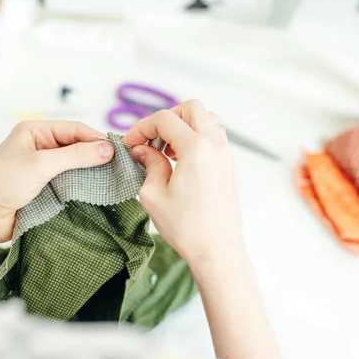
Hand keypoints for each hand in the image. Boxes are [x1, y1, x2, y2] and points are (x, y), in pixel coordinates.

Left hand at [0, 121, 113, 242]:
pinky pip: (69, 181)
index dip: (95, 138)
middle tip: (118, 165)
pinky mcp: (44, 187)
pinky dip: (82, 184)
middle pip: (75, 146)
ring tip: (111, 178)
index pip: (73, 129)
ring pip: (74, 165)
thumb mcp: (42, 164)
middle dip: (95, 155)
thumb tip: (108, 149)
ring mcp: (42, 167)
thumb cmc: (3, 183)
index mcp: (34, 131)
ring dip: (90, 171)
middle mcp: (39, 146)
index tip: (117, 150)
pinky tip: (96, 189)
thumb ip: (76, 155)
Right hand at [123, 100, 244, 269]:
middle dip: (166, 118)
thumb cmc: (187, 228)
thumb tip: (142, 150)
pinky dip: (195, 138)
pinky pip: (213, 137)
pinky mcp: (229, 165)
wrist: (217, 250)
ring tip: (166, 150)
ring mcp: (226, 154)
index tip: (130, 144)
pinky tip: (181, 161)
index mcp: (196, 149)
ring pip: (206, 119)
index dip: (141, 128)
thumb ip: (148, 165)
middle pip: (190, 108)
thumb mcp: (153, 195)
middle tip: (151, 140)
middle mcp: (215, 145)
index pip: (165, 119)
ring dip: (183, 126)